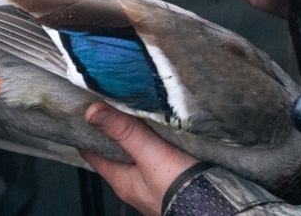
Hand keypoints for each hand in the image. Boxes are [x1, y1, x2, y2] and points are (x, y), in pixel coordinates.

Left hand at [81, 102, 197, 215]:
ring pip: (135, 150)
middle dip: (111, 126)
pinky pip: (155, 151)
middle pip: (114, 149)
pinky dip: (153, 136)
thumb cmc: (179, 187)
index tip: (84, 105)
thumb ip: (124, 132)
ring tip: (134, 103)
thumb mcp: (149, 155)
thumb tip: (91, 111)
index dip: (86, 130)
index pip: (92, 152)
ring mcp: (152, 180)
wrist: (217, 207)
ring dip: (134, 130)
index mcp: (121, 180)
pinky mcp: (172, 174)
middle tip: (110, 96)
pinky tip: (160, 123)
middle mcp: (134, 181)